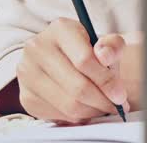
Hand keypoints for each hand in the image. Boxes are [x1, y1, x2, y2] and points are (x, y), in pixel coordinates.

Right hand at [12, 18, 132, 123]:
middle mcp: (37, 48)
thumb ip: (113, 46)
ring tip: (103, 107)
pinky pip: (57, 115)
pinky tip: (86, 108)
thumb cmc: (87, 50)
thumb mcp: (105, 42)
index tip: (120, 95)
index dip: (106, 81)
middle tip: (116, 106)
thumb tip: (105, 55)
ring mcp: (27, 73)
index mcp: (59, 29)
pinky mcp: (26, 96)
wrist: (63, 58)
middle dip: (102, 101)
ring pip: (68, 105)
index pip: (84, 60)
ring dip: (92, 111)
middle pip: (77, 87)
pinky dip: (77, 117)